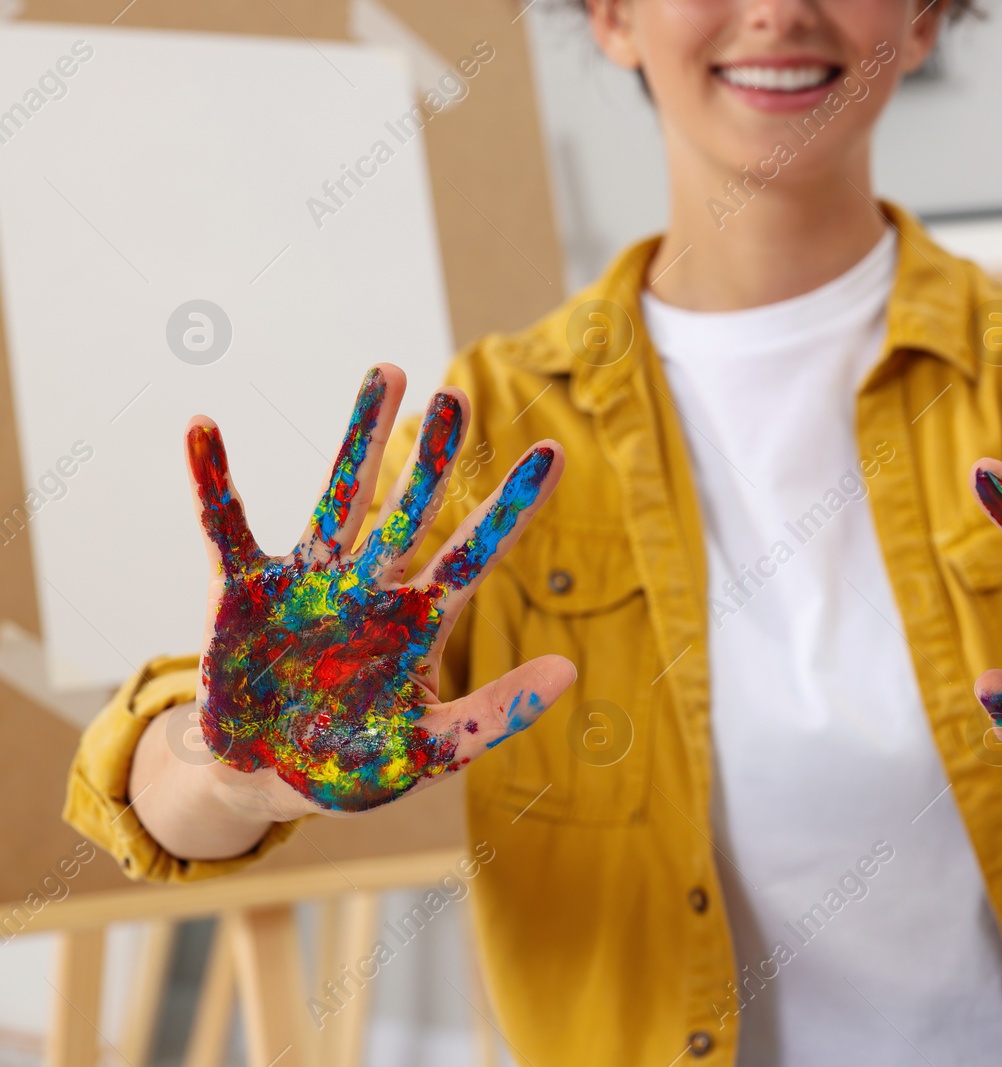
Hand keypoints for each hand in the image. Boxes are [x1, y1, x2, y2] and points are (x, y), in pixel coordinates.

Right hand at [181, 364, 572, 818]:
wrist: (266, 787)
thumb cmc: (354, 768)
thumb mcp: (433, 749)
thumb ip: (498, 711)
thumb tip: (571, 669)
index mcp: (420, 621)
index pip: (477, 553)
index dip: (514, 507)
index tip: (554, 454)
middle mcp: (370, 587)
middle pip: (410, 509)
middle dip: (433, 456)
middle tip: (457, 397)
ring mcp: (309, 581)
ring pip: (340, 496)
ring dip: (359, 437)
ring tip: (386, 371)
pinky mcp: (244, 591)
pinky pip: (226, 528)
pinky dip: (213, 482)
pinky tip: (204, 428)